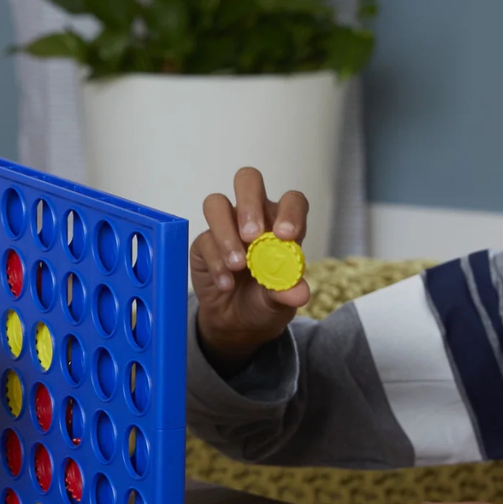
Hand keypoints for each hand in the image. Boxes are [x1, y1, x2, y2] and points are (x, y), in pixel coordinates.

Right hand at [192, 166, 309, 374]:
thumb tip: (299, 292)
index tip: (285, 234)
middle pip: (248, 181)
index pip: (291, 201)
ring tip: (237, 265)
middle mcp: (254, 216)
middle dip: (249, 205)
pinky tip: (226, 284)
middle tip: (251, 236)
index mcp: (281, 223)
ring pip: (217, 203)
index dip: (289, 212)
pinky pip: (204, 239)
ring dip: (226, 232)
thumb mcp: (280, 302)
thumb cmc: (264, 301)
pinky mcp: (204, 242)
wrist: (236, 322)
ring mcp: (225, 225)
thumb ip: (288, 292)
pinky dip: (216, 262)